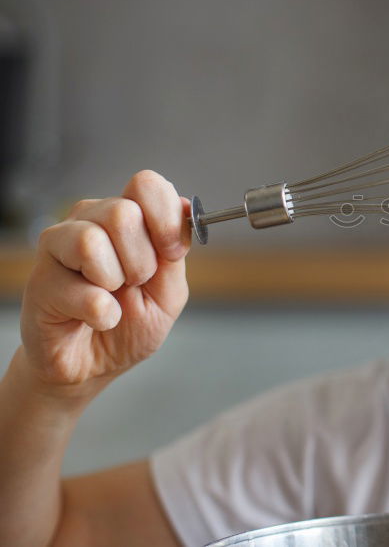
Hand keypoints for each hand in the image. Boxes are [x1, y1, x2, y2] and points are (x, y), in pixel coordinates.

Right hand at [19, 170, 190, 394]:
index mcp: (127, 217)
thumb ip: (177, 252)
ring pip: (91, 241)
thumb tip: (185, 208)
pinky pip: (81, 290)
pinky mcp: (40, 280)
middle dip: (142, 260)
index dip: (166, 218)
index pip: (147, 185)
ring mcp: (58, 247)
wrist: (94, 365)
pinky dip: (101, 313)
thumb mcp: (169, 291)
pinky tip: (96, 319)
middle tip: (134, 284)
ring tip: (111, 298)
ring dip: (116, 282)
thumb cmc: (130, 325)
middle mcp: (89, 221)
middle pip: (122, 212)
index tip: (172, 253)